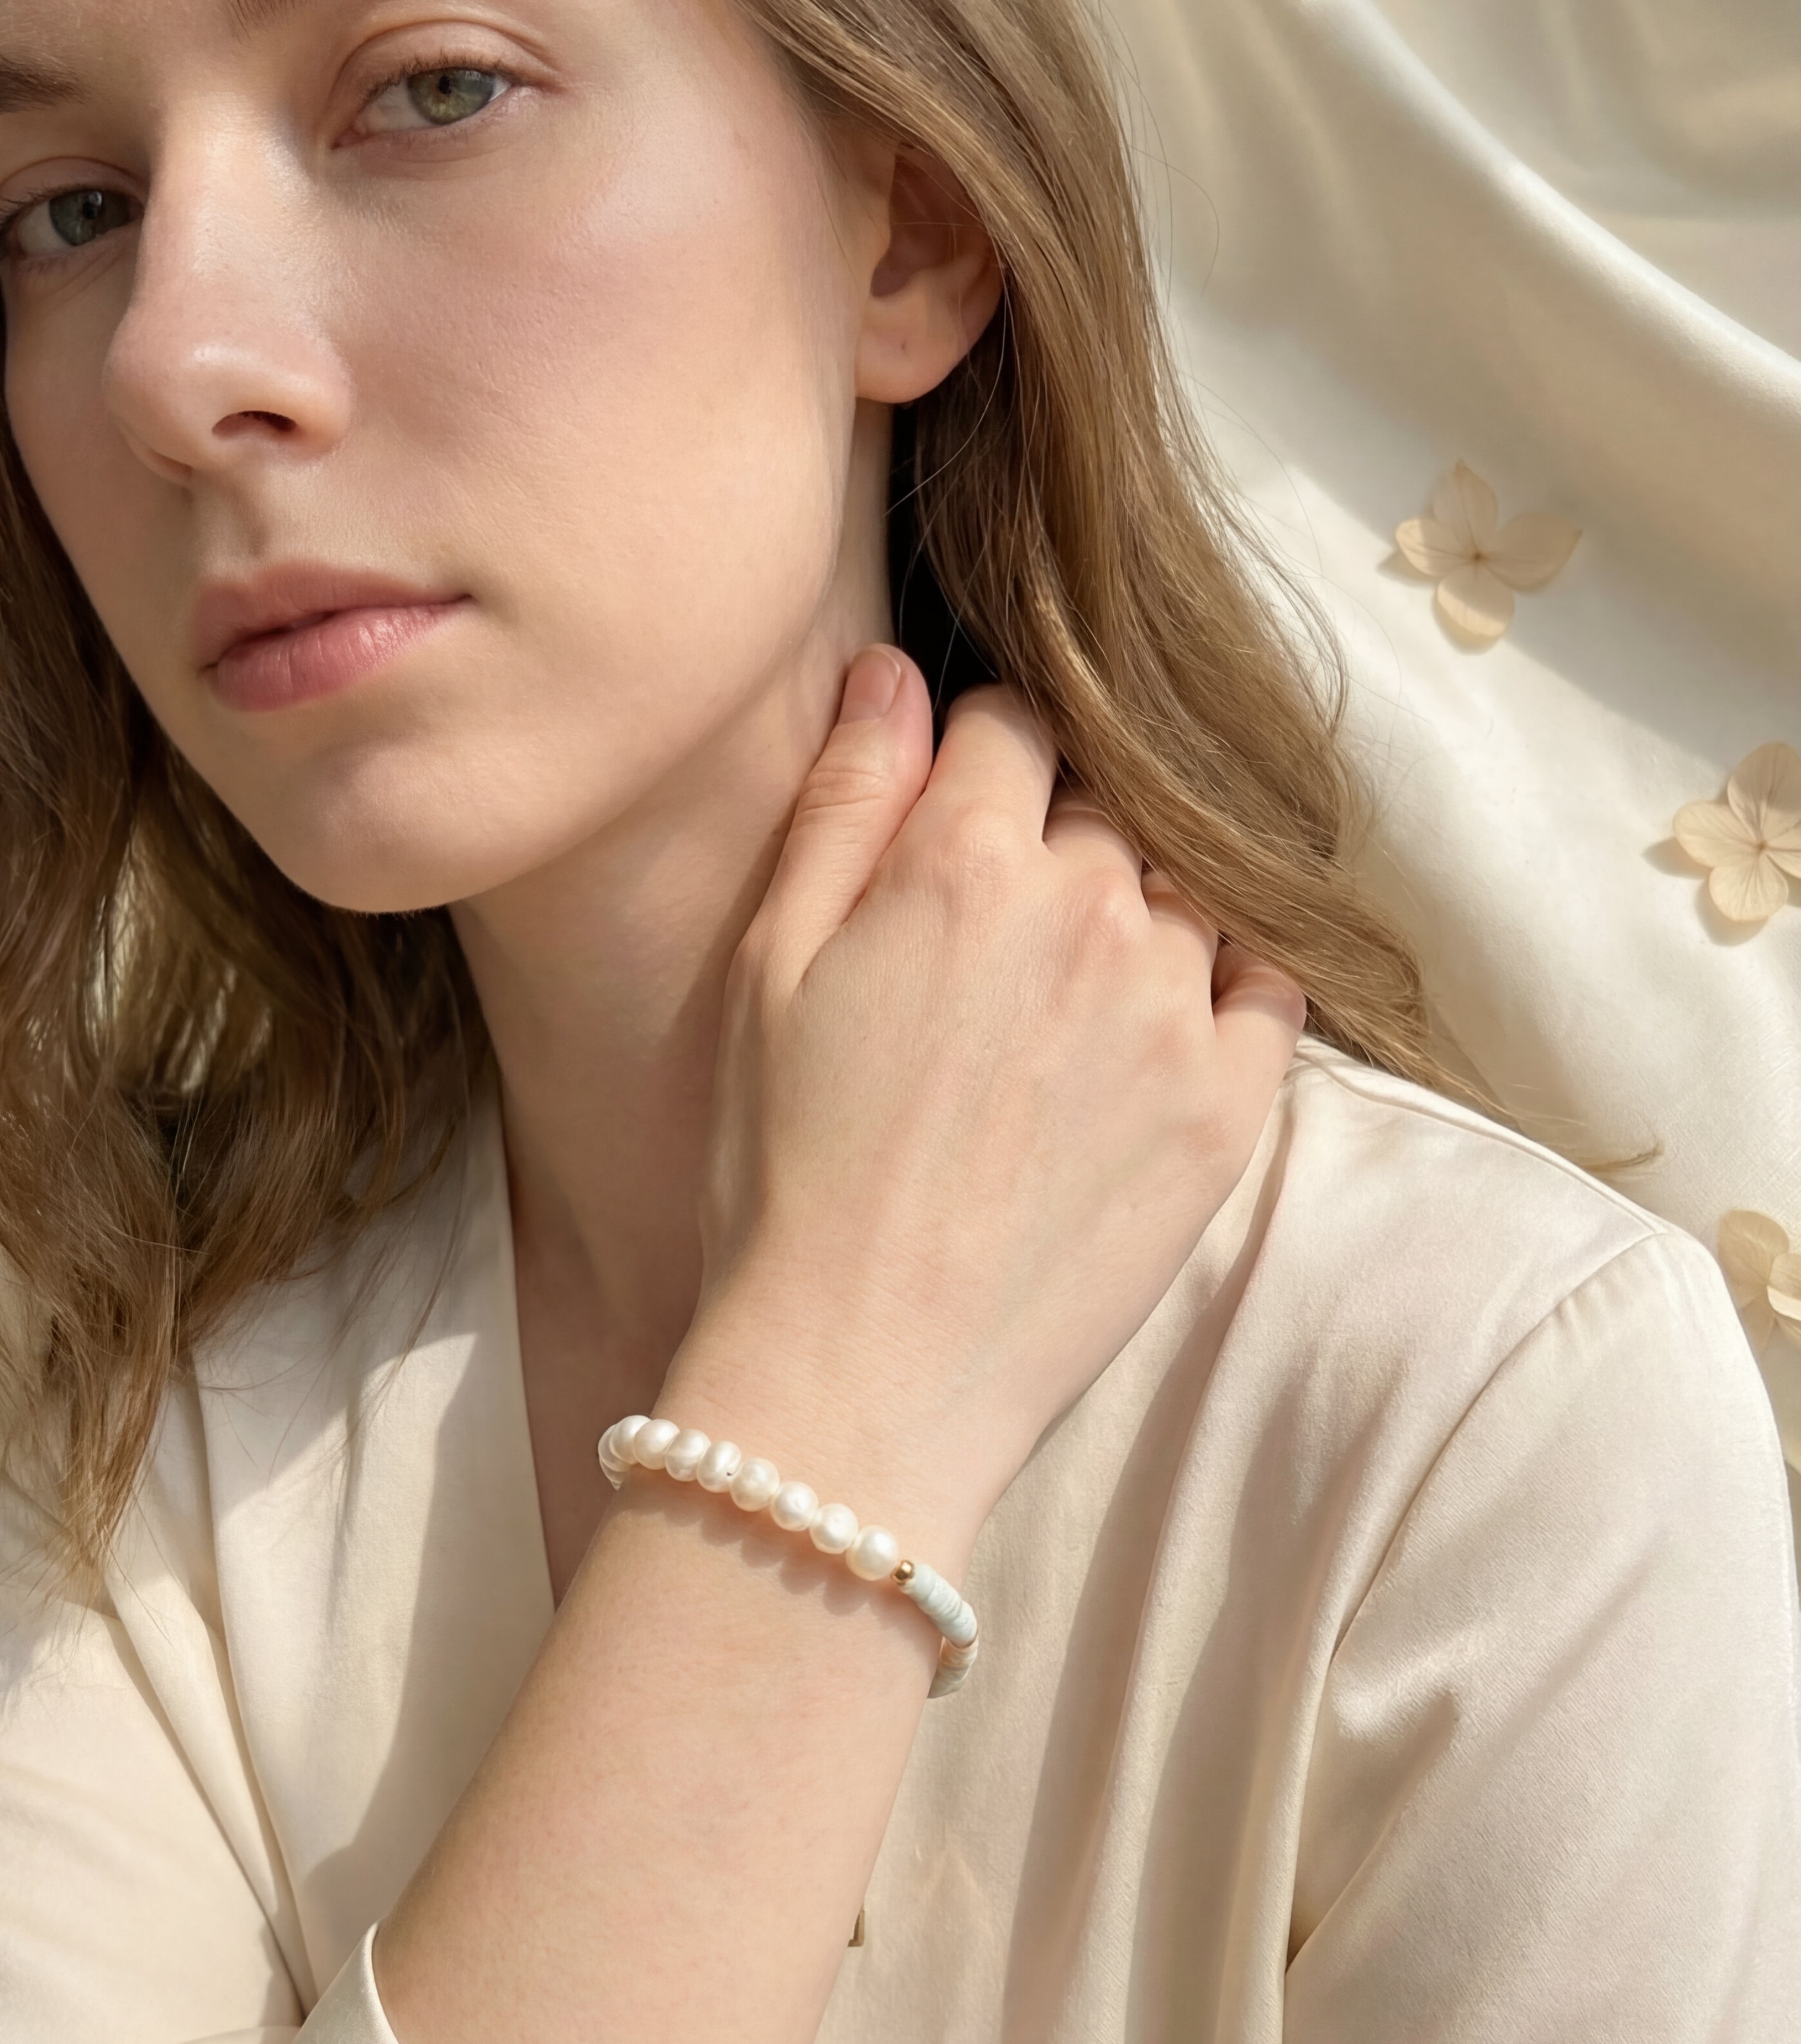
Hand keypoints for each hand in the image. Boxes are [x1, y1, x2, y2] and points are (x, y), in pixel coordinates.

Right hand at [670, 644, 1306, 1563]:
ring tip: (1080, 999)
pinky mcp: (1229, 1107)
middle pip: (1110, 803)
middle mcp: (1089, 910)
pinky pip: (1272, 986)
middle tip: (1008, 939)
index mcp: (965, 861)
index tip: (965, 821)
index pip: (1012, 724)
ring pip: (1193, 887)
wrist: (859, 1373)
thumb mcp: (770, 969)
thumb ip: (844, 803)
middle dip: (1063, 838)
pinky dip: (1231, 981)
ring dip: (1147, 910)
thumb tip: (892, 670)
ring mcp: (1174, 1008)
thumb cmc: (783, 1174)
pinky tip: (1164, 1029)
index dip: (982, 763)